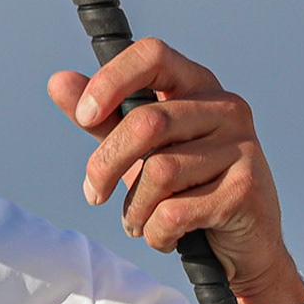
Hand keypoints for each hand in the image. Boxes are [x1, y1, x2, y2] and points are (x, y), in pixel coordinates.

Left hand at [48, 37, 303, 303]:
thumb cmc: (186, 191)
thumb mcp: (138, 152)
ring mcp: (242, 147)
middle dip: (106, 164)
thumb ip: (103, 119)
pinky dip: (157, 234)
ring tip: (139, 222)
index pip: (153, 55)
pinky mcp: (245, 190)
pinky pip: (175, 212)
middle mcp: (226, 107)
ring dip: (135, 209)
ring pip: (159, 173)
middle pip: (146, 122)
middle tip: (94, 194)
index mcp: (198, 86)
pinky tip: (166, 238)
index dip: (112, 80)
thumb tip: (58, 81)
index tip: (82, 116)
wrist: (240, 248)